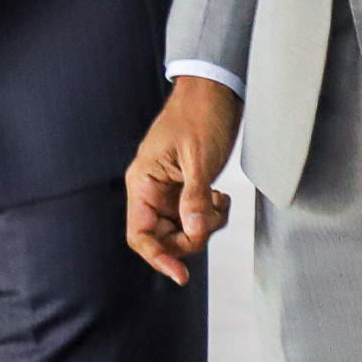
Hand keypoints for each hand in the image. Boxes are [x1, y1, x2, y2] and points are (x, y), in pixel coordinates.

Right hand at [125, 76, 241, 283]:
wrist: (216, 88)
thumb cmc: (200, 113)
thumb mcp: (199, 158)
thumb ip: (195, 198)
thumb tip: (193, 234)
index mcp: (143, 181)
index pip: (140, 234)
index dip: (158, 257)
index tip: (181, 274)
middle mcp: (152, 189)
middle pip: (163, 237)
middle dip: (189, 238)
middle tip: (211, 222)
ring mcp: (170, 188)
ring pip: (182, 229)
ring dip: (203, 226)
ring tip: (219, 203)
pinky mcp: (187, 185)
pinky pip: (195, 215)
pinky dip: (210, 214)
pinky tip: (221, 198)